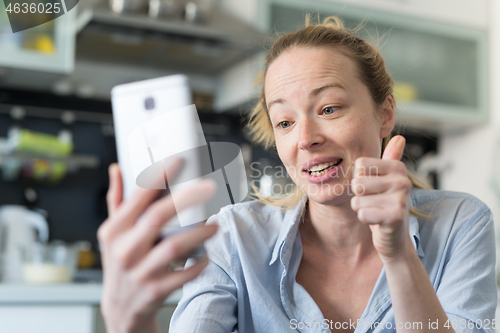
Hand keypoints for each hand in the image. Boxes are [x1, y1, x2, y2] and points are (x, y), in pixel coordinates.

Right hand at [98, 160, 217, 332]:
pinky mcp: (156, 289)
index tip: (178, 161)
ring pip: (174, 246)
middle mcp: (125, 250)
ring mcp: (141, 271)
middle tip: (208, 187)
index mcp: (114, 231)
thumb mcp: (112, 234)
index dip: (159, 177)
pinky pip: (184, 273)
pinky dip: (199, 263)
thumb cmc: (120, 264)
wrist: (121, 308)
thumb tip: (116, 169)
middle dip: (186, 198)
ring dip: (199, 233)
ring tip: (214, 225)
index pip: (137, 198)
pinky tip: (206, 254)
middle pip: (157, 217)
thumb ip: (116, 200)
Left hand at [350, 135, 411, 261]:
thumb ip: (390, 158)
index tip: (372, 188)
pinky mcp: (395, 217)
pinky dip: (365, 219)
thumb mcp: (385, 180)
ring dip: (361, 209)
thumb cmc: (384, 204)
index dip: (359, 179)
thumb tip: (400, 138)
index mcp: (397, 168)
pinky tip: (377, 222)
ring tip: (376, 211)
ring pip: (357, 200)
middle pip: (356, 183)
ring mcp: (400, 199)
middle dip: (359, 196)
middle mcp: (402, 181)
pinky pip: (362, 214)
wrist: (394, 237)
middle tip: (373, 202)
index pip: (359, 165)